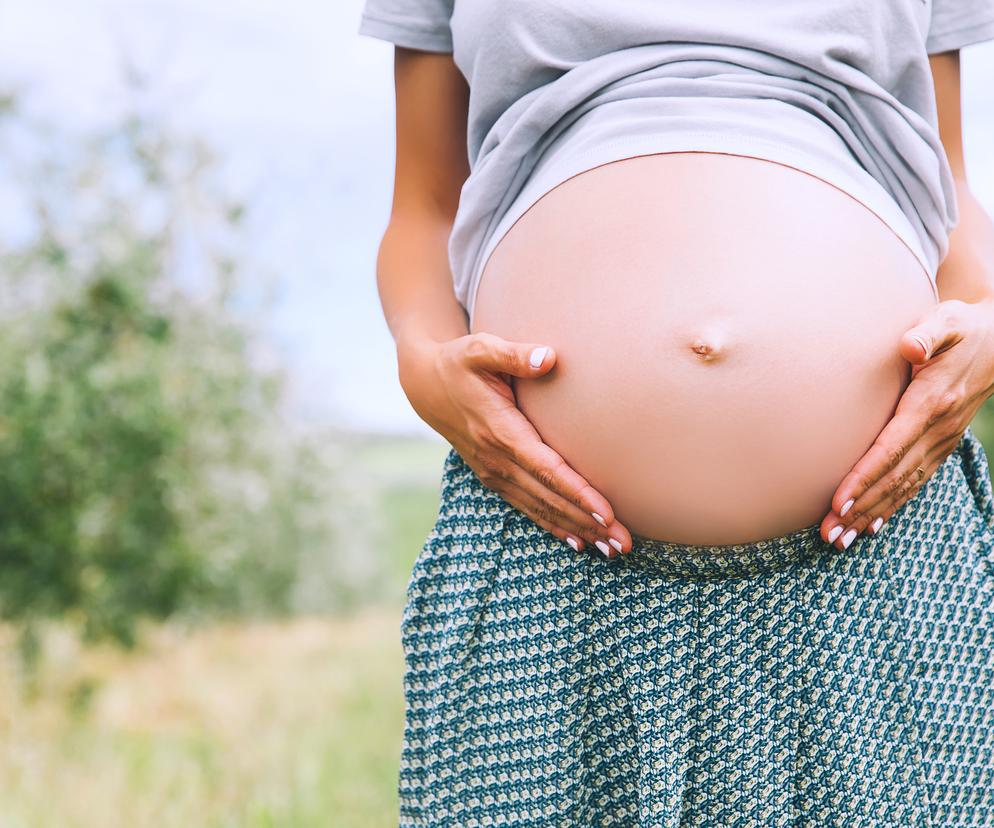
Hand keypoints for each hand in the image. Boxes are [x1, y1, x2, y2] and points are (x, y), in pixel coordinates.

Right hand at [397, 330, 631, 556]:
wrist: (426, 386)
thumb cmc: (460, 363)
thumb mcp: (479, 349)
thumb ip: (513, 355)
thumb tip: (547, 357)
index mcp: (500, 430)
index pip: (546, 468)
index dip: (576, 491)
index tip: (606, 511)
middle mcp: (497, 459)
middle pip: (549, 497)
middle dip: (588, 522)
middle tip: (624, 543)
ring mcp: (494, 473)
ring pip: (541, 509)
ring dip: (578, 531)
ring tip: (613, 550)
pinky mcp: (494, 478)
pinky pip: (528, 508)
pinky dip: (554, 526)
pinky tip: (579, 542)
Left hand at [819, 297, 993, 548]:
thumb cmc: (961, 327)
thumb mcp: (948, 321)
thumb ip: (928, 333)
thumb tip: (909, 344)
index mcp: (931, 404)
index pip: (891, 448)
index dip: (865, 477)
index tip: (839, 500)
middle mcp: (937, 431)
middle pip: (892, 478)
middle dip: (859, 508)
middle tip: (828, 534)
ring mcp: (940, 442)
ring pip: (902, 487)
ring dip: (870, 515)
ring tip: (839, 540)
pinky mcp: (940, 446)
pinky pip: (914, 483)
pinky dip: (891, 506)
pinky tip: (870, 527)